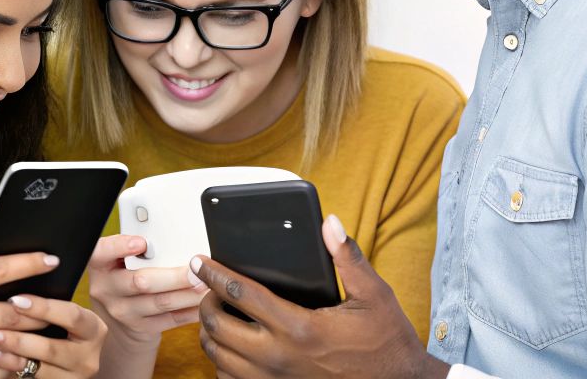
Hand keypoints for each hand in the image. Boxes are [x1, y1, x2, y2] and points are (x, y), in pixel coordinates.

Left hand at [0, 293, 107, 377]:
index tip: (15, 300)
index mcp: (93, 329)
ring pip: (40, 369)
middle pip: (52, 349)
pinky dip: (9, 369)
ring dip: (10, 357)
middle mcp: (88, 357)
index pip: (71, 316)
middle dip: (20, 339)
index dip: (44, 308)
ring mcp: (74, 377)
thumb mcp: (64, 313)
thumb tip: (15, 271)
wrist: (69, 359)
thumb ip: (48, 302)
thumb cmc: (59, 325)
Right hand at [84, 233, 205, 344]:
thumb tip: (173, 238)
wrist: (118, 317)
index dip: (119, 246)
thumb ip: (139, 249)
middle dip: (173, 276)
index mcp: (100, 264)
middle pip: (141, 281)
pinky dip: (190, 310)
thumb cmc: (125, 275)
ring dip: (188, 294)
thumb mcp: (120, 259)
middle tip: (197, 269)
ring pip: (160, 302)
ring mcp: (122, 312)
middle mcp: (106, 289)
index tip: (141, 242)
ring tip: (207, 285)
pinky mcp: (141, 328)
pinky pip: (171, 320)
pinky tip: (203, 302)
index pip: (102, 251)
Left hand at [190, 215, 446, 378]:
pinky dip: (222, 362)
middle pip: (217, 325)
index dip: (212, 273)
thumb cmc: (387, 344)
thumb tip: (330, 224)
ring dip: (209, 333)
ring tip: (215, 314)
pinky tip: (230, 347)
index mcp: (300, 327)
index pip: (239, 293)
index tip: (199, 260)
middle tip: (207, 288)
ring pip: (218, 355)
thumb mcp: (375, 296)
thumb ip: (348, 258)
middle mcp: (280, 356)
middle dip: (205, 302)